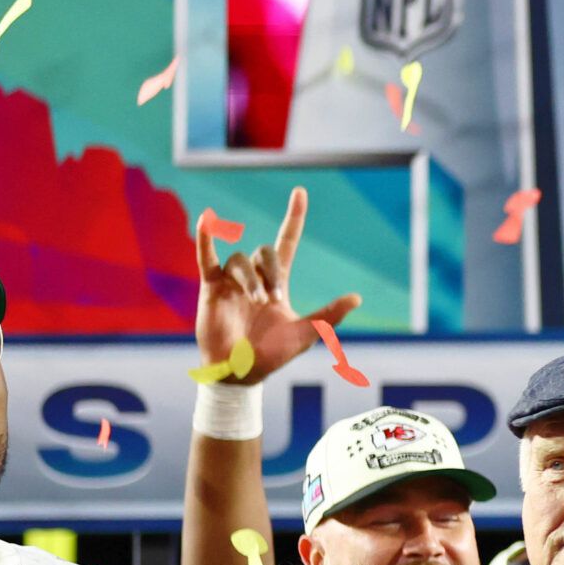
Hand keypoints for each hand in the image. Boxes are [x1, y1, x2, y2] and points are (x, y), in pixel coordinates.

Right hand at [195, 187, 362, 384]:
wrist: (240, 372)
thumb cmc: (273, 355)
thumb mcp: (306, 333)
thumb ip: (329, 315)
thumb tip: (357, 298)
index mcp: (278, 283)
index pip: (286, 241)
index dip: (293, 217)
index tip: (300, 192)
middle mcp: (255, 277)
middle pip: (264, 252)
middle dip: (271, 271)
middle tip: (272, 298)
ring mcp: (232, 281)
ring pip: (241, 260)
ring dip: (250, 278)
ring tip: (255, 301)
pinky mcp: (211, 288)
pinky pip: (207, 258)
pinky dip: (206, 239)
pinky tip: (207, 220)